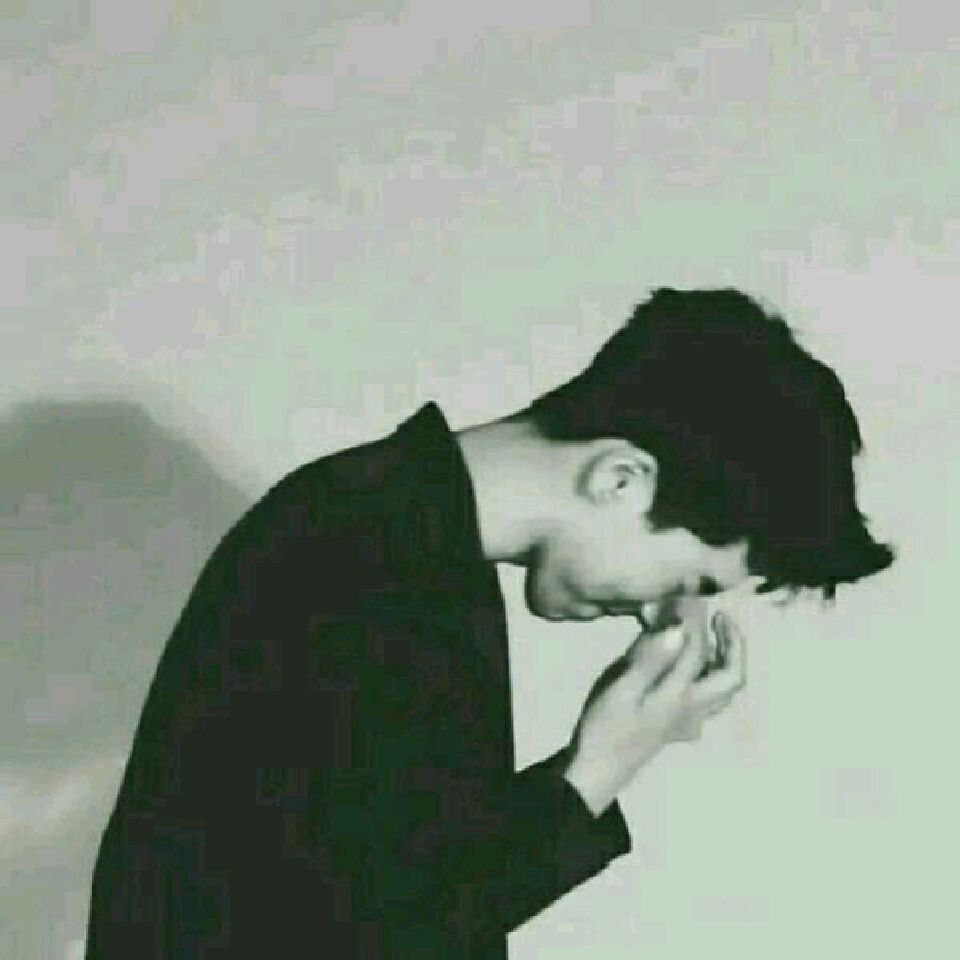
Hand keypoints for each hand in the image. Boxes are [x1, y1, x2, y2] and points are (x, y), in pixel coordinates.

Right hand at [562, 611, 746, 814]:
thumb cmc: (605, 729)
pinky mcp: (673, 730)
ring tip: (713, 640)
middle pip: (730, 677)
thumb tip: (678, 628)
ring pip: (721, 693)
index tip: (688, 593)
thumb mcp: (621, 688)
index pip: (697, 647)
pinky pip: (704, 705)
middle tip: (720, 618)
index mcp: (680, 695)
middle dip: (732, 644)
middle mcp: (691, 709)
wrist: (595, 773)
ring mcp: (685, 723)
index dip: (695, 617)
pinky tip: (688, 677)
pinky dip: (706, 683)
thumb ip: (651, 658)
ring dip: (724, 663)